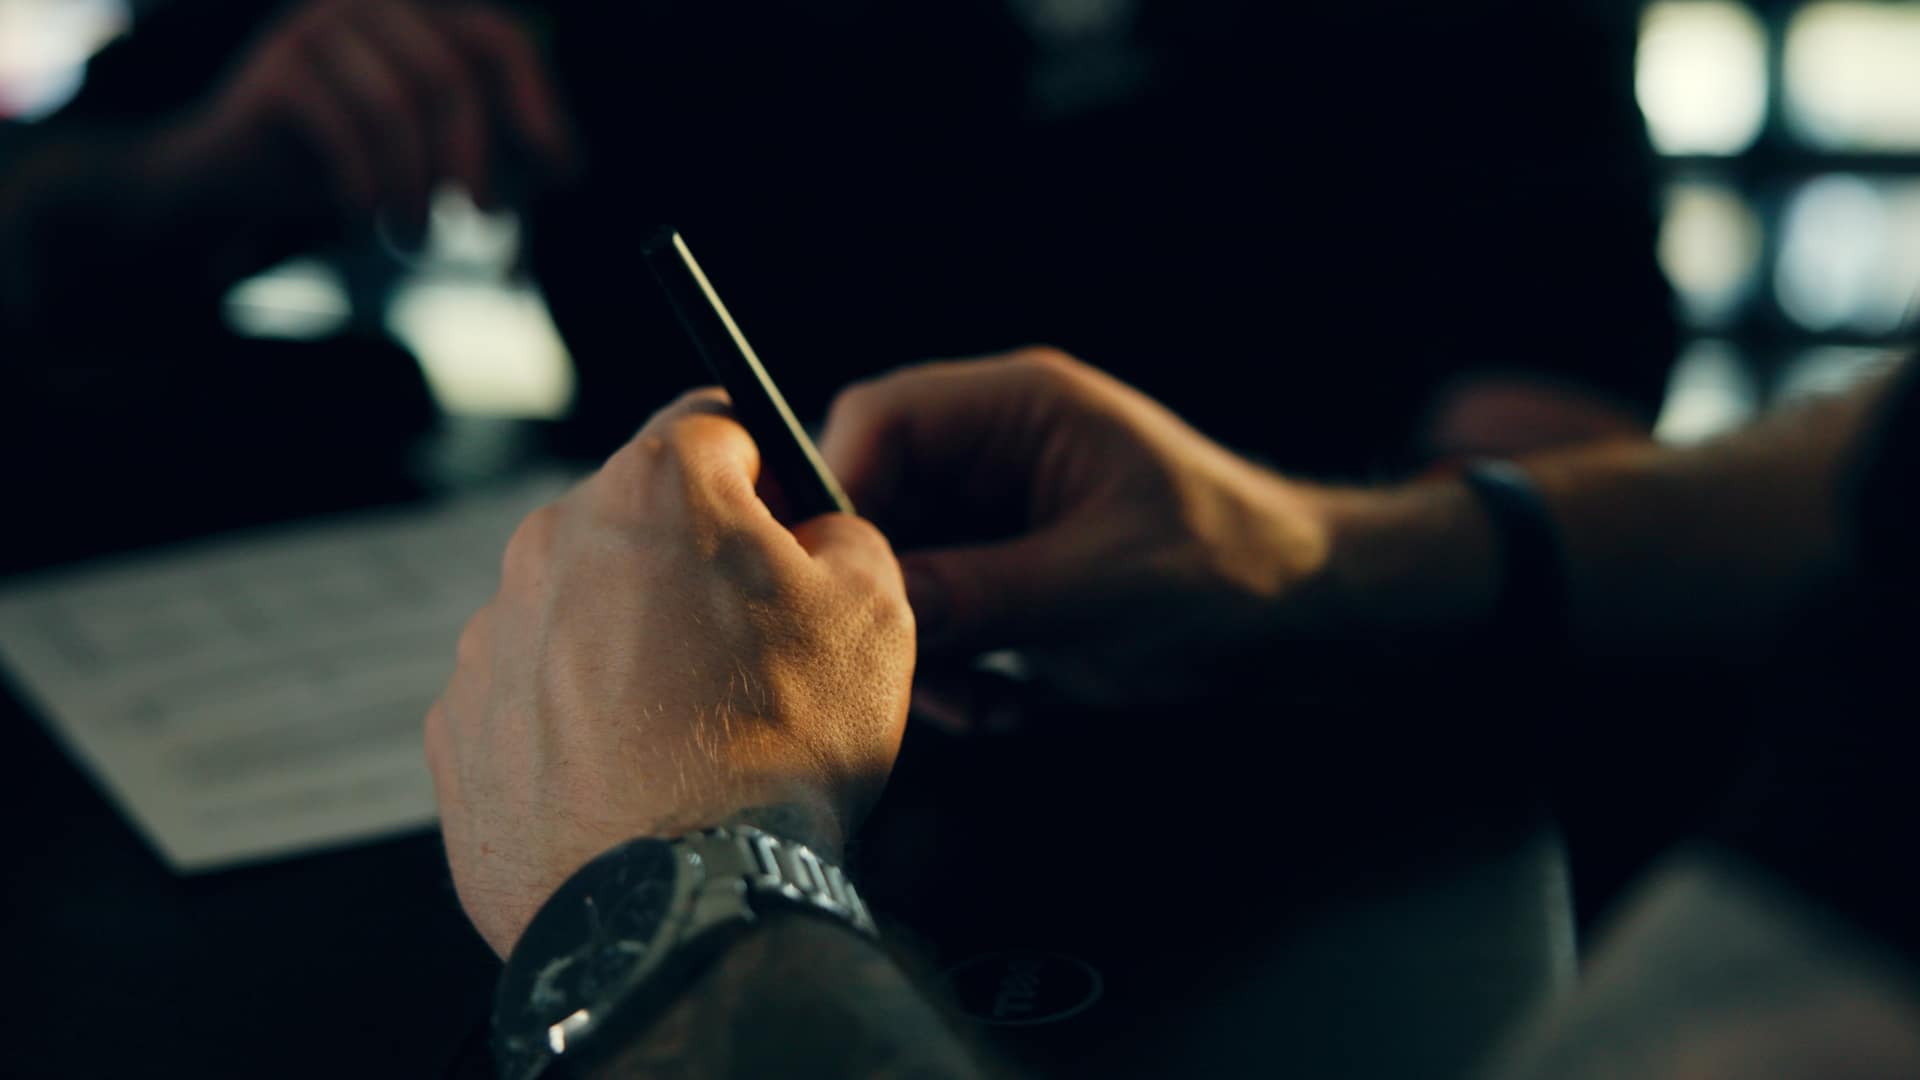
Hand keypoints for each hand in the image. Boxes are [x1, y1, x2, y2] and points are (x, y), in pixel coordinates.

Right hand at [154, 0, 574, 221]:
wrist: (232, 180)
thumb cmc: (352, 167)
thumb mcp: (437, 158)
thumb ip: (501, 153)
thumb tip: (569, 168)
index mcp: (421, 14)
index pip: (499, 39)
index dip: (538, 103)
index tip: (561, 173)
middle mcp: (371, 4)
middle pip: (450, 75)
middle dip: (476, 157)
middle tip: (482, 218)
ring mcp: (316, 26)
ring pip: (396, 108)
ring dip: (417, 188)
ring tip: (416, 238)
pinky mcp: (275, 69)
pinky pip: (344, 132)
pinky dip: (366, 191)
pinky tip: (365, 225)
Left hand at [426, 391, 914, 956]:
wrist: (680, 902)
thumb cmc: (778, 749)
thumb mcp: (877, 612)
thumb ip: (846, 536)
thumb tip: (815, 538)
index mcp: (652, 492)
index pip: (714, 426)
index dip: (766, 472)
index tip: (784, 523)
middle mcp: (550, 548)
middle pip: (638, 526)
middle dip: (692, 570)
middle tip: (752, 651)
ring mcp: (490, 643)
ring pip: (581, 615)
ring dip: (632, 649)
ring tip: (693, 734)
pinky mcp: (460, 734)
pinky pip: (533, 701)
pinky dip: (580, 724)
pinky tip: (636, 779)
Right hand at [818, 347, 1338, 705]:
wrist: (1310, 623)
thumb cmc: (1232, 574)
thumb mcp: (1099, 588)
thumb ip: (979, 593)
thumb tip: (869, 604)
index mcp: (1021, 410)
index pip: (881, 420)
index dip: (836, 493)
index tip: (833, 581)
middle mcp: (999, 452)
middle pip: (876, 504)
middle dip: (886, 594)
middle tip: (909, 670)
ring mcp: (1001, 515)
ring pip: (900, 572)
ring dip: (924, 649)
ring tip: (978, 704)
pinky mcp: (1010, 575)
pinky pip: (941, 616)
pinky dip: (958, 672)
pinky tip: (1006, 708)